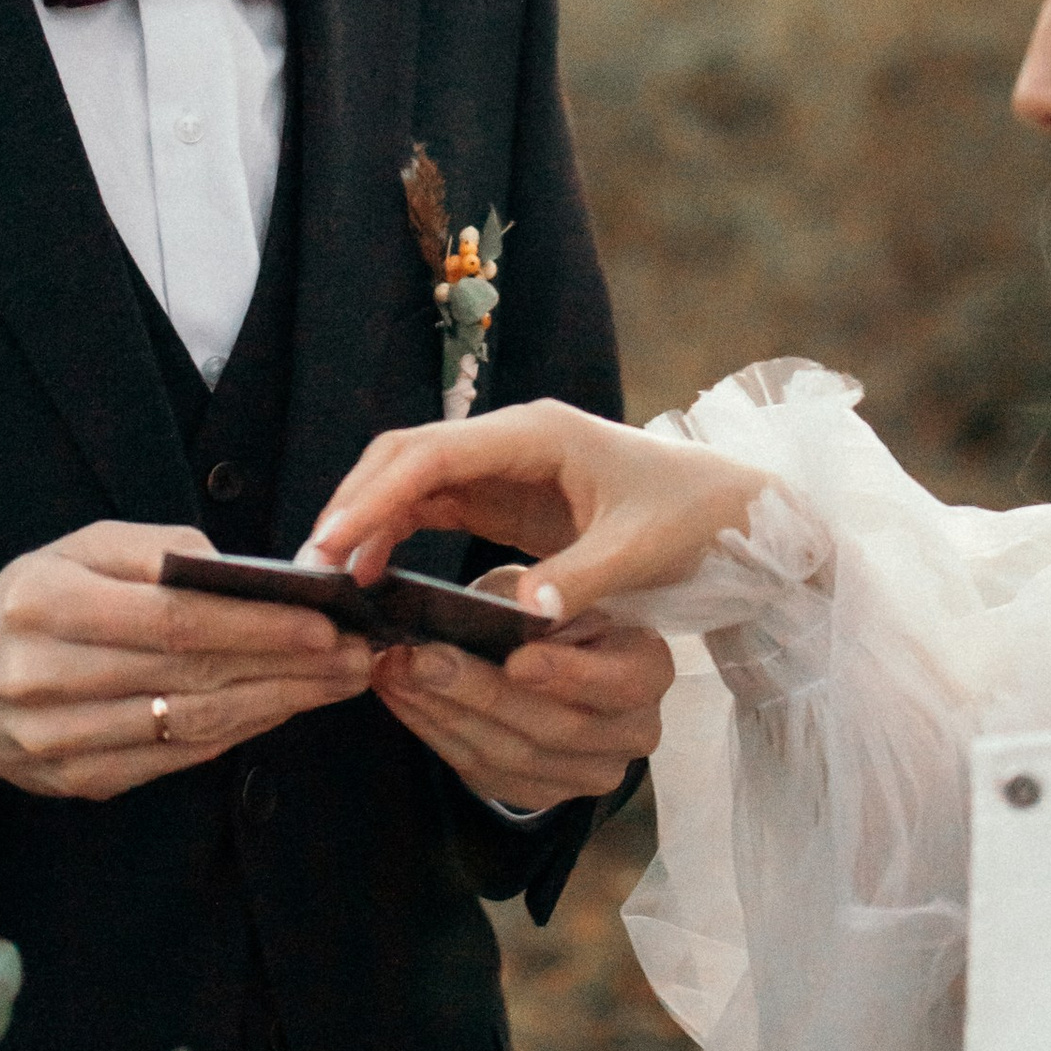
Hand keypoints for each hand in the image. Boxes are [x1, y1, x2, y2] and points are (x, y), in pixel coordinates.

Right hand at [0, 522, 369, 807]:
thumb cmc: (30, 603)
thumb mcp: (74, 549)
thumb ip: (155, 550)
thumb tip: (238, 570)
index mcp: (45, 604)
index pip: (171, 618)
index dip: (254, 625)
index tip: (324, 622)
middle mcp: (47, 677)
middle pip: (190, 676)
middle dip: (287, 667)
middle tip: (357, 655)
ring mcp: (60, 739)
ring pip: (190, 725)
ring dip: (276, 705)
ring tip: (337, 683)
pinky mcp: (78, 780)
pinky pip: (174, 757)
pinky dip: (237, 734)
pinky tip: (282, 709)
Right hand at [307, 402, 768, 619]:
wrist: (738, 513)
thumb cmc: (696, 520)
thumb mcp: (641, 553)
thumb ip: (581, 579)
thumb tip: (522, 615)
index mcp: (538, 434)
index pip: (434, 455)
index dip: (377, 498)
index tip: (334, 545)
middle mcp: (512, 438)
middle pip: (406, 456)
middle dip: (355, 504)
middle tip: (312, 566)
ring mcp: (504, 464)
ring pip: (410, 479)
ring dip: (368, 519)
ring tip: (330, 577)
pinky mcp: (505, 495)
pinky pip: (431, 504)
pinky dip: (395, 533)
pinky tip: (374, 576)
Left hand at [369, 607, 672, 809]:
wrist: (559, 654)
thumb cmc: (561, 607)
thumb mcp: (562, 587)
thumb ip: (547, 596)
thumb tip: (516, 604)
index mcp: (649, 670)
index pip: (619, 683)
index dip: (567, 674)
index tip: (516, 658)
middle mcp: (631, 733)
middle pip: (555, 726)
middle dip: (480, 692)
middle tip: (422, 657)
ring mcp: (586, 773)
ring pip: (510, 755)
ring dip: (442, 712)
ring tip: (394, 671)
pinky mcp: (541, 793)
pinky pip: (482, 772)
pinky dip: (433, 731)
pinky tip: (400, 697)